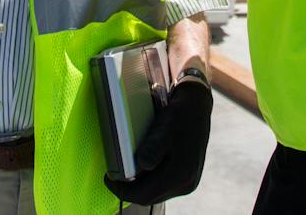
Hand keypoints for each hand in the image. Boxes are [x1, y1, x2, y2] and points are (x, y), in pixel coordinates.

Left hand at [105, 76, 212, 205]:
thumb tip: (141, 165)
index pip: (145, 195)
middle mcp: (186, 183)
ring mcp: (188, 183)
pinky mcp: (187, 179)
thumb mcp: (164, 128)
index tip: (109, 179)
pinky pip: (163, 187)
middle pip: (150, 197)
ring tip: (125, 173)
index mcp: (181, 173)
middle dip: (129, 190)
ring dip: (140, 187)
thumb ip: (153, 149)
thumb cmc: (179, 116)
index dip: (123, 191)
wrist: (197, 108)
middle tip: (113, 177)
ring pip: (156, 194)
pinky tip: (141, 170)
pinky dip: (150, 182)